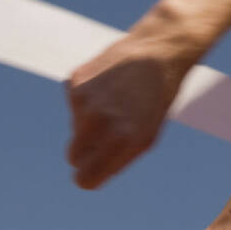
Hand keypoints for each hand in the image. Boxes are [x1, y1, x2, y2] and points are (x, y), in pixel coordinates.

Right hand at [65, 21, 202, 188]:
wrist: (157, 51)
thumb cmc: (155, 99)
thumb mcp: (146, 136)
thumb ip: (116, 158)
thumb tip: (84, 172)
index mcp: (124, 139)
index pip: (85, 178)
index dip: (87, 176)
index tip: (92, 170)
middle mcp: (101, 120)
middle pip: (74, 157)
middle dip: (85, 152)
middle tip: (107, 134)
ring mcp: (85, 99)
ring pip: (75, 127)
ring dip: (90, 120)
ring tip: (116, 99)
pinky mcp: (75, 81)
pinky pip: (74, 104)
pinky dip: (87, 98)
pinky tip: (108, 84)